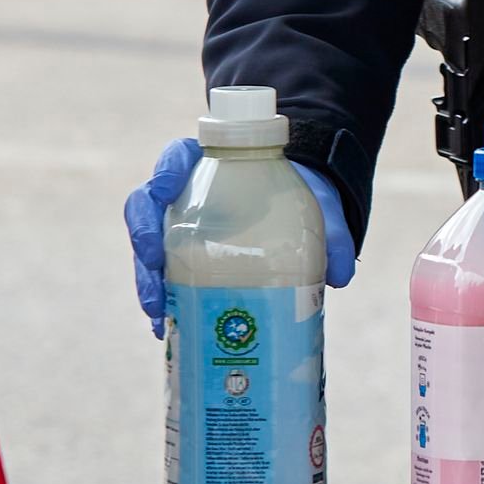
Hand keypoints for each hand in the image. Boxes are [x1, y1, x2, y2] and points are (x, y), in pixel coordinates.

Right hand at [125, 136, 357, 334]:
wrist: (294, 212)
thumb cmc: (297, 196)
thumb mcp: (317, 205)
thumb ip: (333, 230)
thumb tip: (340, 274)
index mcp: (210, 164)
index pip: (177, 156)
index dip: (167, 169)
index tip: (166, 186)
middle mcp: (183, 193)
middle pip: (146, 206)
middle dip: (142, 235)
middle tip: (153, 262)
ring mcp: (175, 227)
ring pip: (147, 247)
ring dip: (147, 279)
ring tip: (158, 310)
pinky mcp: (177, 259)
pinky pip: (160, 276)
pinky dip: (162, 301)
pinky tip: (168, 327)